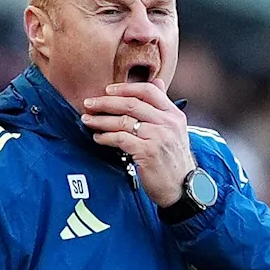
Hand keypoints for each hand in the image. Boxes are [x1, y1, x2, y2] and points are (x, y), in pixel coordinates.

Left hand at [80, 79, 194, 206]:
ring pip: (123, 121)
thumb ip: (162, 107)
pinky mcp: (148, 152)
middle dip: (105, 102)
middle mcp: (168, 123)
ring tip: (87, 120)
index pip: (148, 91)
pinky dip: (105, 137)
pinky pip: (120, 139)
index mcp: (174, 114)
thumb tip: (157, 82)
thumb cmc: (173, 159)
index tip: (107, 90)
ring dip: (101, 120)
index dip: (125, 88)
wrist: (182, 188)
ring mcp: (159, 137)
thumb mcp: (174, 130)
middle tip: (88, 103)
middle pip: (131, 104)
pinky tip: (97, 137)